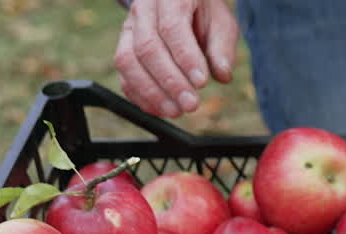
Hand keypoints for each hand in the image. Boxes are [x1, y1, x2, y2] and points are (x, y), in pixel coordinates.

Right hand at [113, 0, 238, 117]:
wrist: (179, 0)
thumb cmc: (203, 12)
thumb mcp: (221, 22)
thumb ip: (222, 47)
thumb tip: (222, 75)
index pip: (172, 28)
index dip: (186, 58)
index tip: (202, 83)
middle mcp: (143, 9)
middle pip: (147, 47)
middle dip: (170, 81)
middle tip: (191, 104)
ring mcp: (128, 28)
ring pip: (127, 61)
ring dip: (151, 92)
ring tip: (175, 111)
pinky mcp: (123, 47)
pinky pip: (124, 74)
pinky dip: (139, 95)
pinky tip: (159, 110)